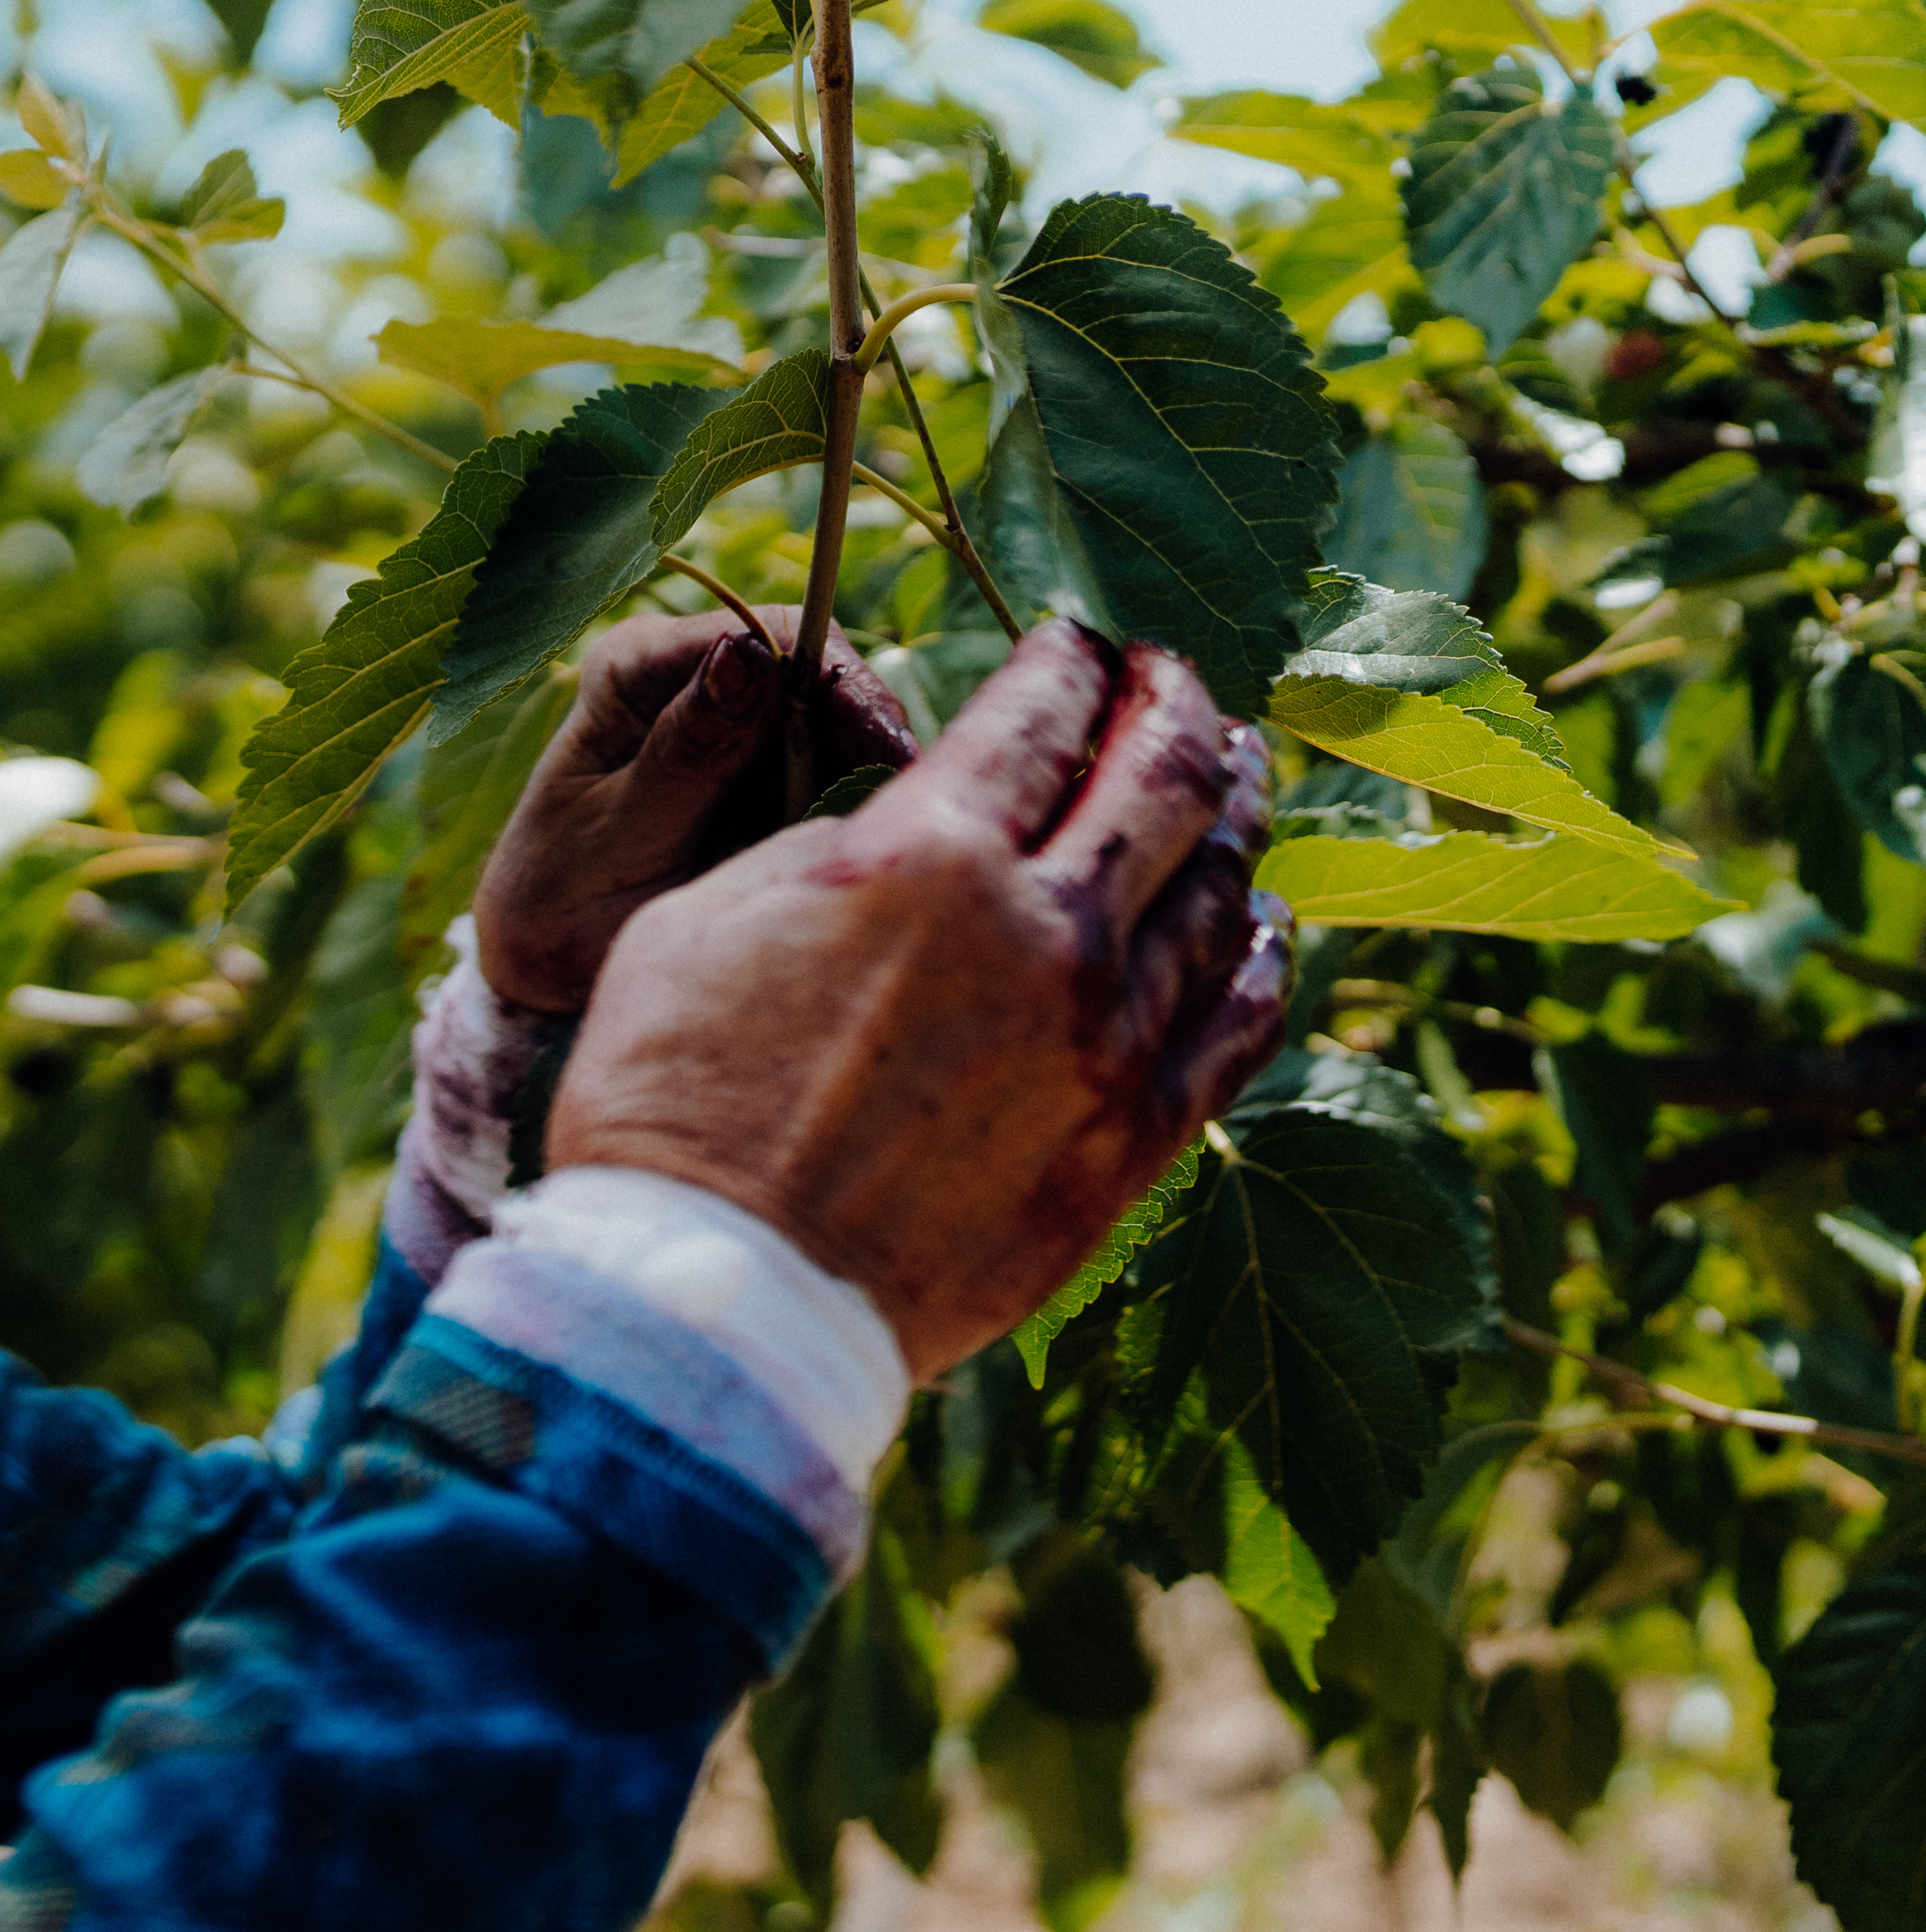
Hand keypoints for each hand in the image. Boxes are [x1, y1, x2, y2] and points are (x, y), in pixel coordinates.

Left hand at [473, 611, 923, 1013]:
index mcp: (638, 665)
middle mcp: (694, 675)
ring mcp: (739, 722)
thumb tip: (747, 655)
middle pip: (819, 672)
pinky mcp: (770, 771)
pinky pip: (839, 774)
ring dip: (871, 773)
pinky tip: (867, 845)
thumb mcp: (621, 830)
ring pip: (842, 725)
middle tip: (911, 800)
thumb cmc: (559, 895)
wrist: (546, 957)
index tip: (884, 747)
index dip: (839, 681)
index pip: (767, 632)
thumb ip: (687, 751)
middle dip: (868, 731)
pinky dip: (858, 805)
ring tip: (893, 833)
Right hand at [546, 623, 1289, 1379]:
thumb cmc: (670, 1104)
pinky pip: (1239, 1023)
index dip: (1070, 656)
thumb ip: (824, 857)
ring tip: (1232, 781)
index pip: (1040, 711)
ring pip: (1219, 890)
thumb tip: (902, 837)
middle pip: (1163, 775)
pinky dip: (1260, 960)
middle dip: (1177, 704)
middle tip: (1175, 679)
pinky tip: (1260, 928)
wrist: (723, 1293)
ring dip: (1231, 816)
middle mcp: (1043, 928)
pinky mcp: (1132, 1140)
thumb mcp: (700, 923)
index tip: (1079, 638)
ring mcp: (1105, 1038)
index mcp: (927, 854)